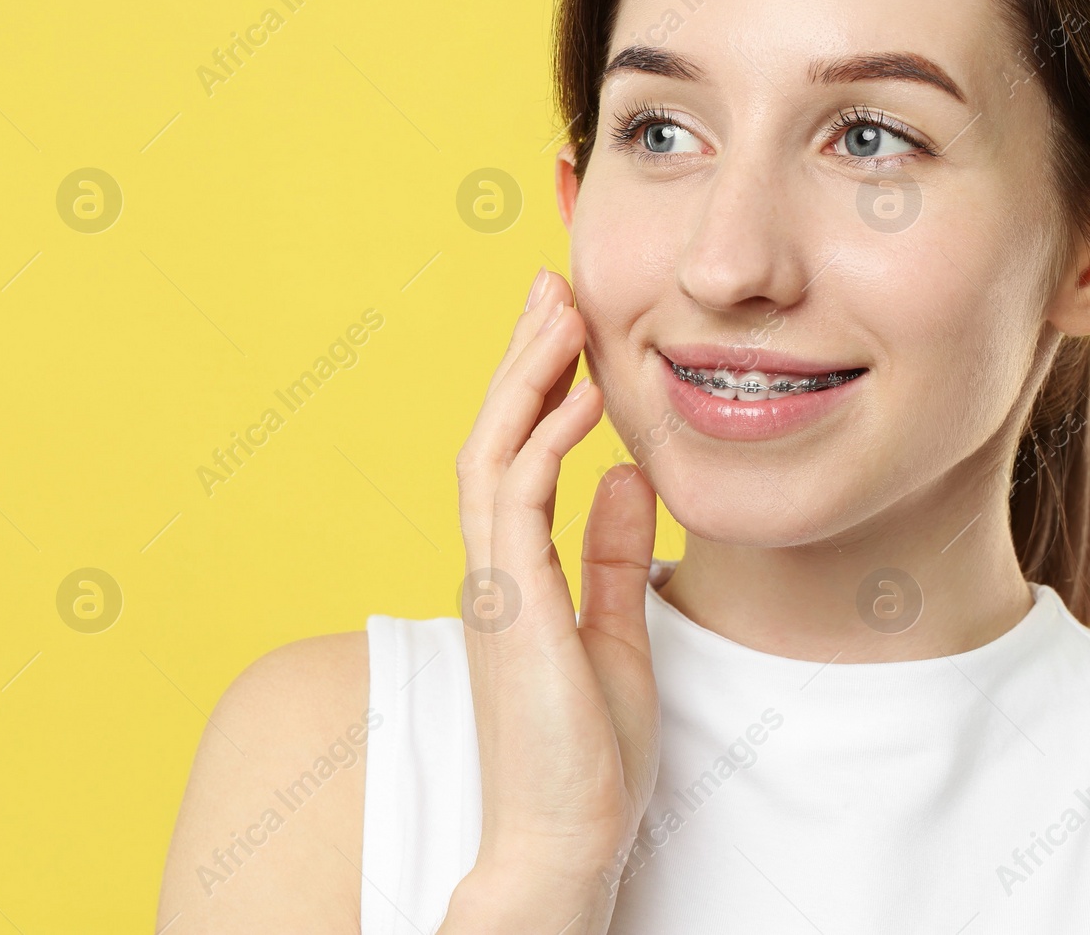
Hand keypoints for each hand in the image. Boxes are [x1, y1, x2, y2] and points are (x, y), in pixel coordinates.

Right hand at [440, 267, 660, 933]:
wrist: (562, 839)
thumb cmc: (586, 755)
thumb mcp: (617, 634)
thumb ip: (614, 555)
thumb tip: (631, 478)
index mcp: (516, 572)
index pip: (519, 455)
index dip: (539, 386)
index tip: (569, 327)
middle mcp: (493, 565)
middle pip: (494, 435)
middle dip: (524, 355)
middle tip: (553, 284)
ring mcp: (493, 581)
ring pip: (491, 451)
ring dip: (525, 377)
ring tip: (560, 310)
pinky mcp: (508, 602)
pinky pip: (517, 500)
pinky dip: (543, 440)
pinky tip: (582, 396)